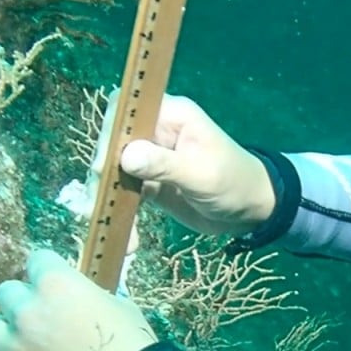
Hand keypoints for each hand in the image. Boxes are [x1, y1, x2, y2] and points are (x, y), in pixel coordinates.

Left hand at [0, 249, 157, 350]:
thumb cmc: (134, 348)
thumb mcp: (121, 307)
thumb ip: (93, 297)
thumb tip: (87, 296)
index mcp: (57, 284)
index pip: (37, 260)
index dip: (48, 274)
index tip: (57, 289)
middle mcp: (26, 311)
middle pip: (6, 293)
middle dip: (22, 304)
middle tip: (40, 323)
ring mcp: (12, 349)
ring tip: (13, 346)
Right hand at [113, 92, 275, 235]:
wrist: (251, 210)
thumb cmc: (234, 182)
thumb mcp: (201, 174)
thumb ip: (164, 164)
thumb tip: (126, 157)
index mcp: (171, 115)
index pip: (126, 110)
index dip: (110, 133)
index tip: (104, 165)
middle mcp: (155, 132)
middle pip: (113, 143)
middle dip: (103, 174)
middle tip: (99, 204)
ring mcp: (149, 158)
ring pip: (114, 171)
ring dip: (107, 198)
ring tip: (104, 224)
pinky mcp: (149, 183)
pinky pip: (125, 194)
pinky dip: (121, 214)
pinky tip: (127, 240)